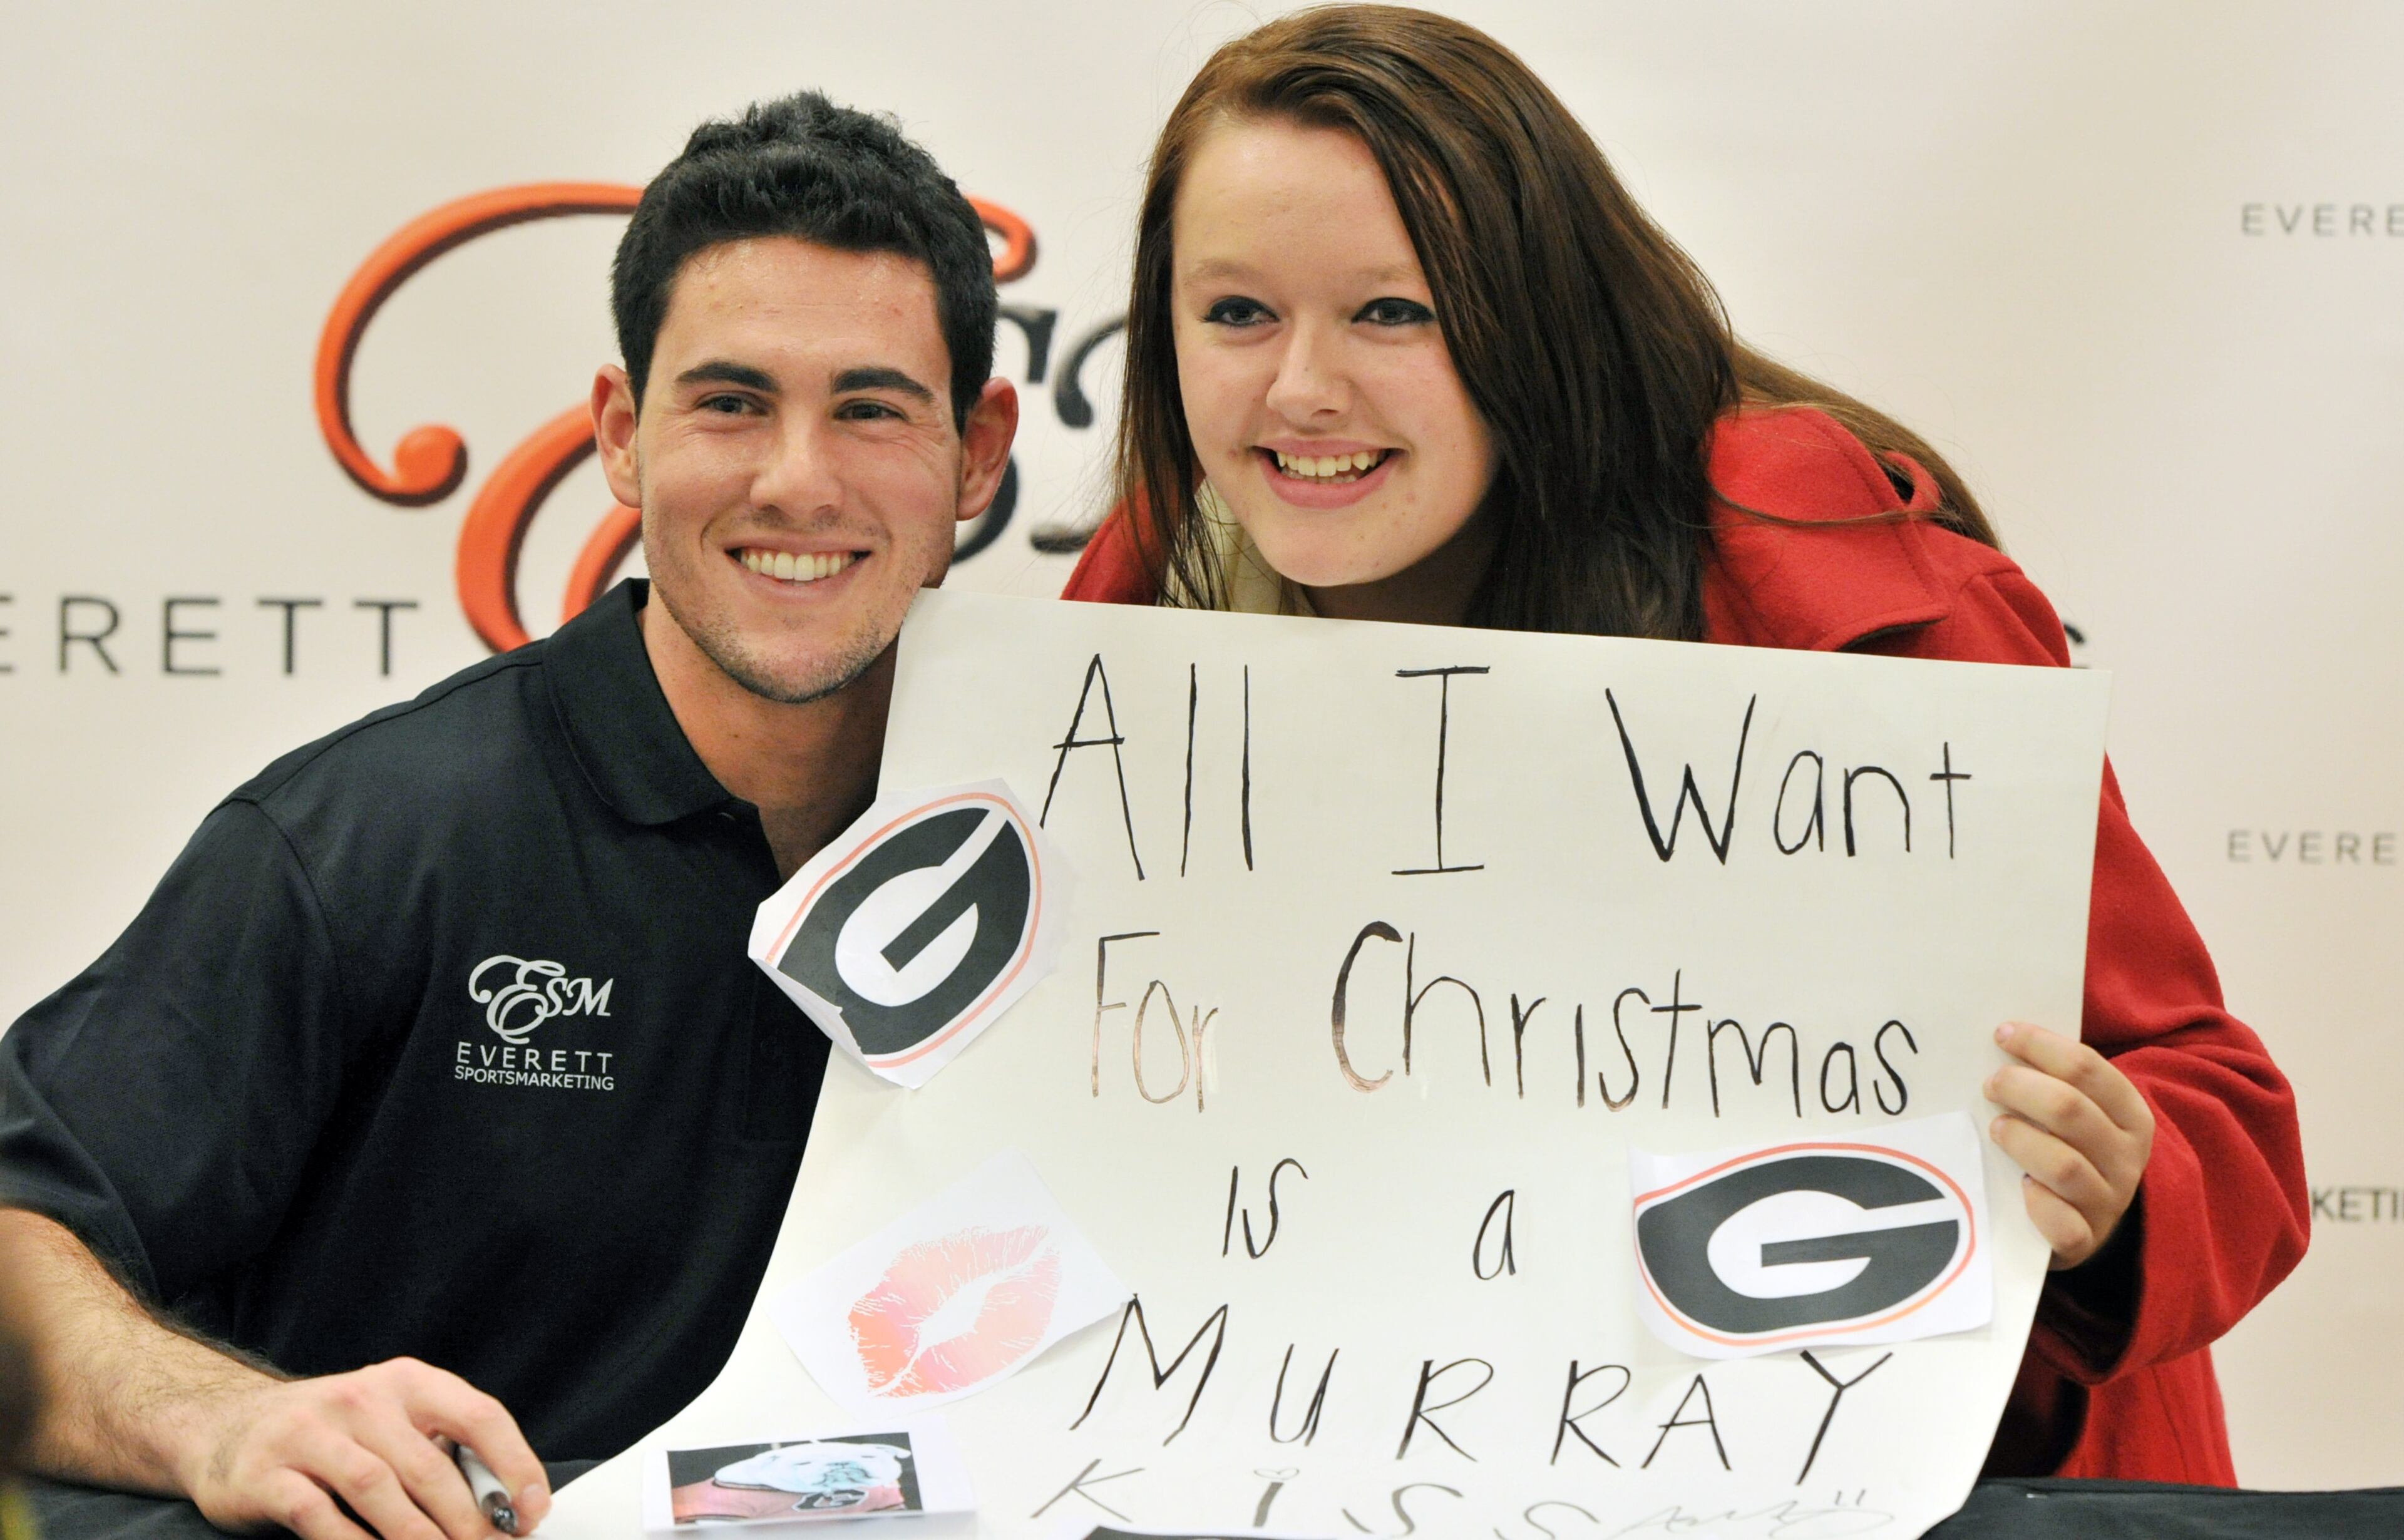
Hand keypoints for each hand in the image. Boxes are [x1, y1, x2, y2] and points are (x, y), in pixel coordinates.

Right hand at [174, 1357, 549, 1539]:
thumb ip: (440, 1453)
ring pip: (379, 1491)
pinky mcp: (268, 1473)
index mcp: (406, 1382)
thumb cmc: (331, 1433)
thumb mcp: (391, 1423)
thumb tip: (505, 1507)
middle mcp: (361, 1399)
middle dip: (468, 1523)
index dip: (514, 1466)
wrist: (225, 1428)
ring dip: (418, 1538)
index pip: (479, 1417)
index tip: (533, 1511)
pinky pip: (319, 1515)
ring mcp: (310, 1433)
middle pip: (430, 1468)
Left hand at [1985, 1021, 2155, 1270]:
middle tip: (1991, 1084)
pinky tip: (2022, 1187)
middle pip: (2070, 1110)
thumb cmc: (2075, 1149)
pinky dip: (2038, 1204)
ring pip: (2063, 1165)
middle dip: (2020, 1088)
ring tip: (1996, 1127)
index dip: (2040, 1046)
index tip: (2002, 1034)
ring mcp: (2109, 1202)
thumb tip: (2005, 1034)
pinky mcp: (2085, 1242)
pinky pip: (2063, 1225)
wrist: (2093, 1221)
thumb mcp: (2082, 1113)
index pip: (2087, 1068)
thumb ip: (2057, 1080)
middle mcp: (2127, 1158)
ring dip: (2020, 1139)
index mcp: (2131, 1116)